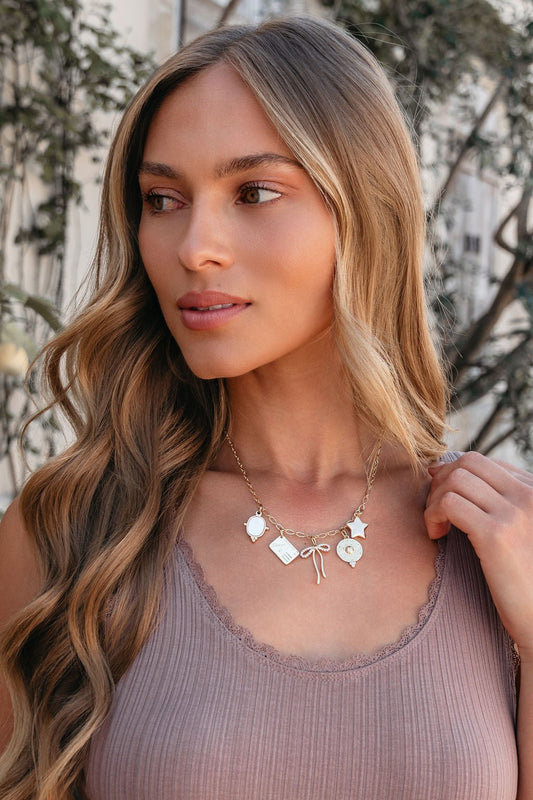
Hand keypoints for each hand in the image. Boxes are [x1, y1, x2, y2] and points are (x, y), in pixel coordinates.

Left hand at [424, 451, 532, 658]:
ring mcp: (514, 513)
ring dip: (435, 498)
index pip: (486, 463)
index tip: (441, 494)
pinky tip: (437, 535)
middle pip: (470, 462)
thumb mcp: (518, 532)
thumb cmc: (524, 581)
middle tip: (436, 510)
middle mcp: (529, 496)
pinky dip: (433, 514)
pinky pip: (449, 503)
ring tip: (437, 525)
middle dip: (443, 480)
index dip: (456, 475)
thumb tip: (444, 472)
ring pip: (456, 479)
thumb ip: (497, 503)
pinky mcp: (496, 535)